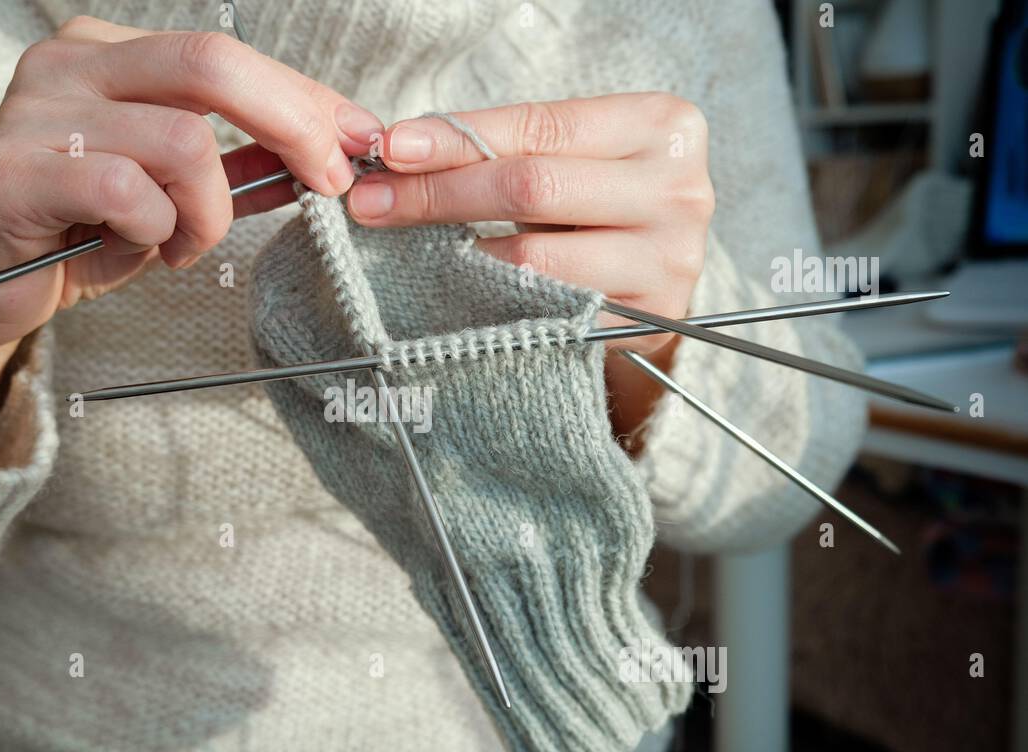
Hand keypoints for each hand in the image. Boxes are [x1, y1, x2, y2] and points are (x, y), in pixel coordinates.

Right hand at [0, 16, 381, 458]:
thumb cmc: (78, 235)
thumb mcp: (174, 194)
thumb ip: (239, 165)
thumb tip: (328, 151)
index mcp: (108, 53)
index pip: (226, 55)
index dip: (304, 98)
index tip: (359, 139)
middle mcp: (68, 62)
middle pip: (212, 63)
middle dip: (293, 125)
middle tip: (325, 183)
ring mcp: (35, 110)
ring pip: (182, 142)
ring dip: (209, 212)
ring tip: (183, 244)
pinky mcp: (13, 169)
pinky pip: (128, 192)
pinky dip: (156, 233)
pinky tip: (141, 251)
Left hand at [349, 95, 713, 445]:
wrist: (651, 275)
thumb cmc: (594, 203)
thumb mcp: (566, 157)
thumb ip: (499, 148)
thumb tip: (398, 150)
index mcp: (663, 126)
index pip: (538, 127)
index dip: (458, 137)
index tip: (392, 147)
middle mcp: (680, 191)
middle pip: (532, 187)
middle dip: (439, 194)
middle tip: (373, 203)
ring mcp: (670, 262)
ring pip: (534, 261)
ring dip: (457, 257)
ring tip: (405, 250)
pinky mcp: (648, 322)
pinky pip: (547, 315)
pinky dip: (491, 303)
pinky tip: (454, 291)